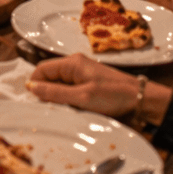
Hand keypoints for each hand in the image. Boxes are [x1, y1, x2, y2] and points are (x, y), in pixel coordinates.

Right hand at [25, 54, 141, 117]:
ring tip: (67, 110)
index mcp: (72, 63)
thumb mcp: (83, 97)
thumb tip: (31, 87)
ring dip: (59, 98)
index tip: (37, 103)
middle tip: (54, 109)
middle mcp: (75, 65)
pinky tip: (76, 109)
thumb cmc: (114, 96)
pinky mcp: (89, 83)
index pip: (41, 70)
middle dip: (48, 93)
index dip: (35, 85)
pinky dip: (69, 100)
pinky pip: (70, 90)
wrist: (141, 99)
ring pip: (59, 85)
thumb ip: (56, 93)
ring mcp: (83, 74)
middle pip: (50, 77)